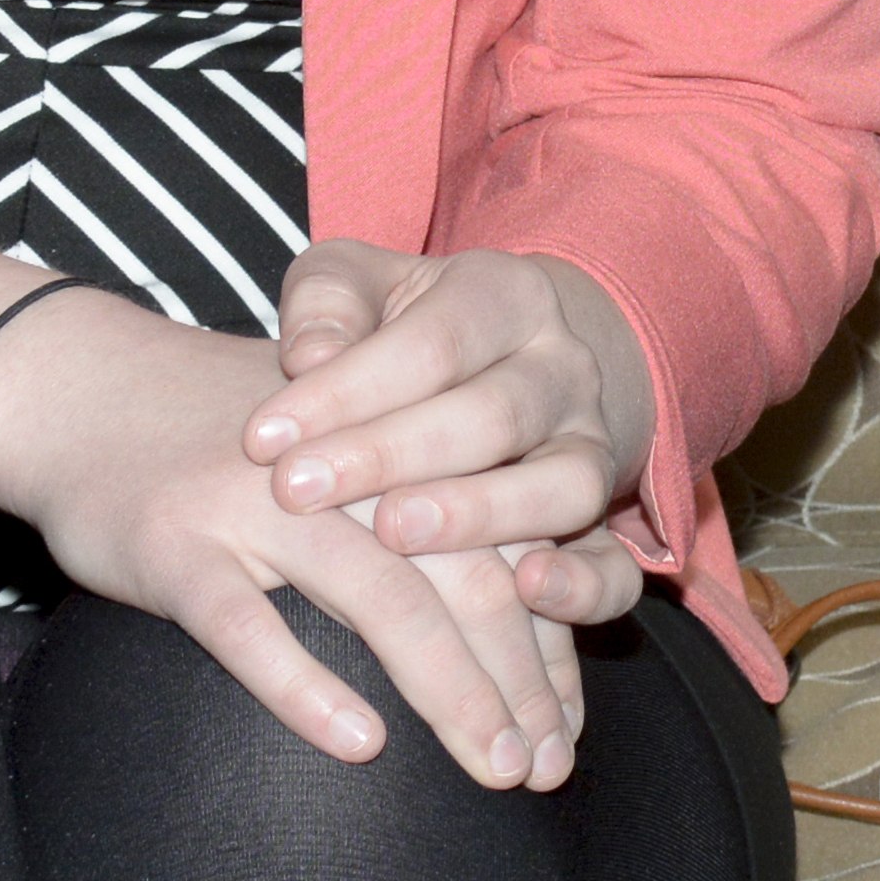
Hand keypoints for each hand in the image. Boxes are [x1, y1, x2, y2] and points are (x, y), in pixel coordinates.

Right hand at [0, 283, 593, 787]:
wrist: (79, 384)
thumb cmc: (225, 440)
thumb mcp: (334, 454)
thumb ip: (415, 513)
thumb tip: (516, 620)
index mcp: (400, 443)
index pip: (504, 543)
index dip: (546, 640)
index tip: (568, 733)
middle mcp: (351, 468)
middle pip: (467, 573)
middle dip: (521, 677)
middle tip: (545, 769)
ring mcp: (261, 504)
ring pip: (385, 597)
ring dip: (451, 688)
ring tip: (495, 765)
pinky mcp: (177, 543)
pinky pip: (249, 625)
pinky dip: (307, 685)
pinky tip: (360, 744)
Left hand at [249, 241, 654, 628]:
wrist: (509, 360)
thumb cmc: (400, 329)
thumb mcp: (359, 287)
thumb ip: (327, 306)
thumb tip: (307, 356)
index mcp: (506, 295)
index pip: (433, 340)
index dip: (346, 389)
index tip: (262, 440)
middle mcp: (564, 368)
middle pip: (494, 412)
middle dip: (391, 455)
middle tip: (300, 489)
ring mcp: (594, 447)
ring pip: (565, 485)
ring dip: (479, 515)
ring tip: (392, 534)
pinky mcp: (606, 525)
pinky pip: (617, 567)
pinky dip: (583, 587)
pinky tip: (524, 592)